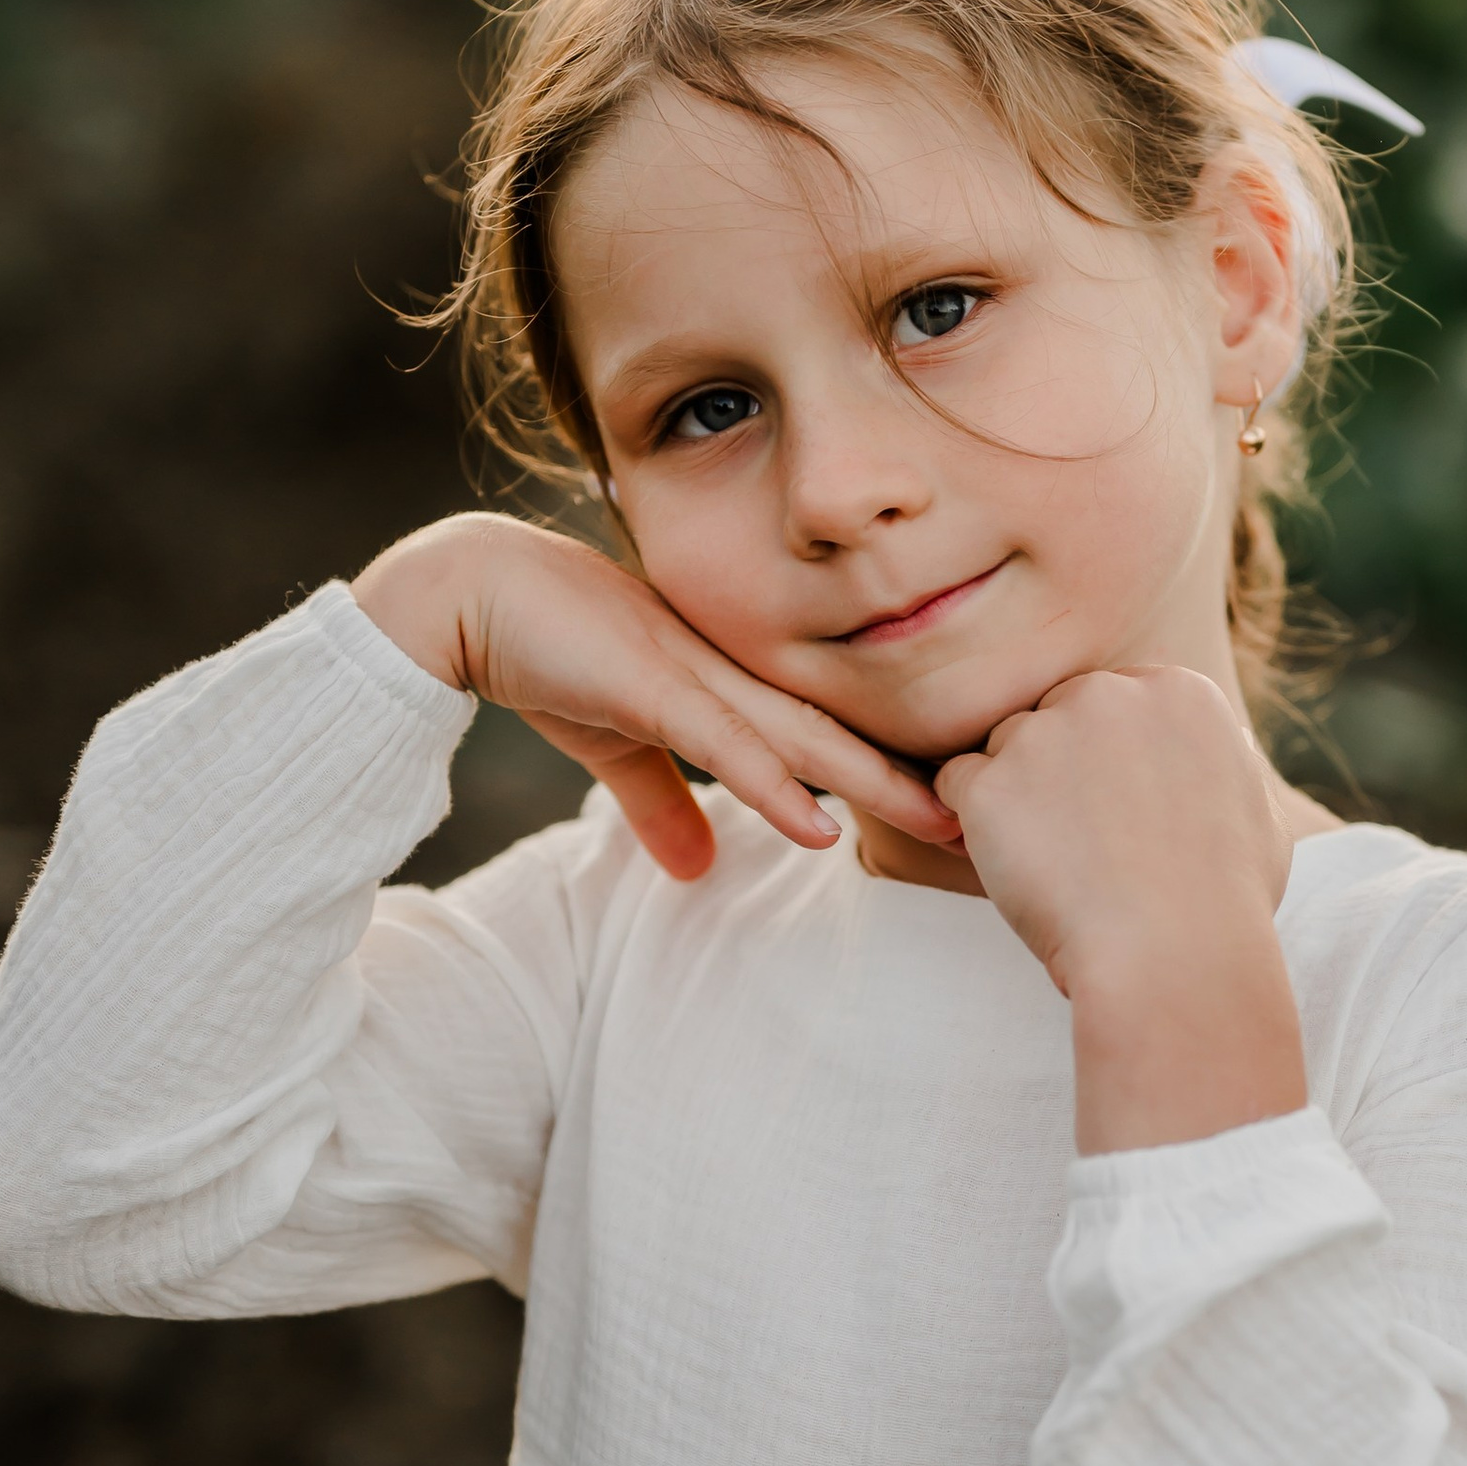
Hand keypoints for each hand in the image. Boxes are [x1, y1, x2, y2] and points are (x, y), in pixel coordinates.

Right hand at [353, 514, 958, 878]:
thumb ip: (664, 803)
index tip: (963, 800)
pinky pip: (724, 744)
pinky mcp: (649, 688)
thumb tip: (700, 869)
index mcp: (734, 676)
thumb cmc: (548, 656)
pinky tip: (821, 824)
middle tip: (999, 810)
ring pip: (802, 735)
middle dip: (918, 772)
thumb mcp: (617, 746)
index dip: (897, 761)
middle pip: (843, 728)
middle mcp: (732, 669)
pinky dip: (773, 786)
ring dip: (872, 782)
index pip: (830, 725)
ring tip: (940, 821)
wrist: (468, 596)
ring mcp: (696, 673)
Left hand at [934, 669, 1307, 1149]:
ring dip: (1016, 799)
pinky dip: (975, 826)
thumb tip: (1229, 753)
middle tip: (1086, 848)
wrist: (1174, 959)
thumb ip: (1229, 768)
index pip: (1111, 706)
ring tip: (1058, 867)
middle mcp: (1107, 693)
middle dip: (1060, 774)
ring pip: (1003, 749)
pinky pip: (956, 785)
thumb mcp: (1258, 818)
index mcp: (1175, 690)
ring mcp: (1042, 733)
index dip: (1109, 768)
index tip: (1126, 821)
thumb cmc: (1225, 905)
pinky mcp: (989, 782)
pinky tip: (1020, 869)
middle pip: (1054, 717)